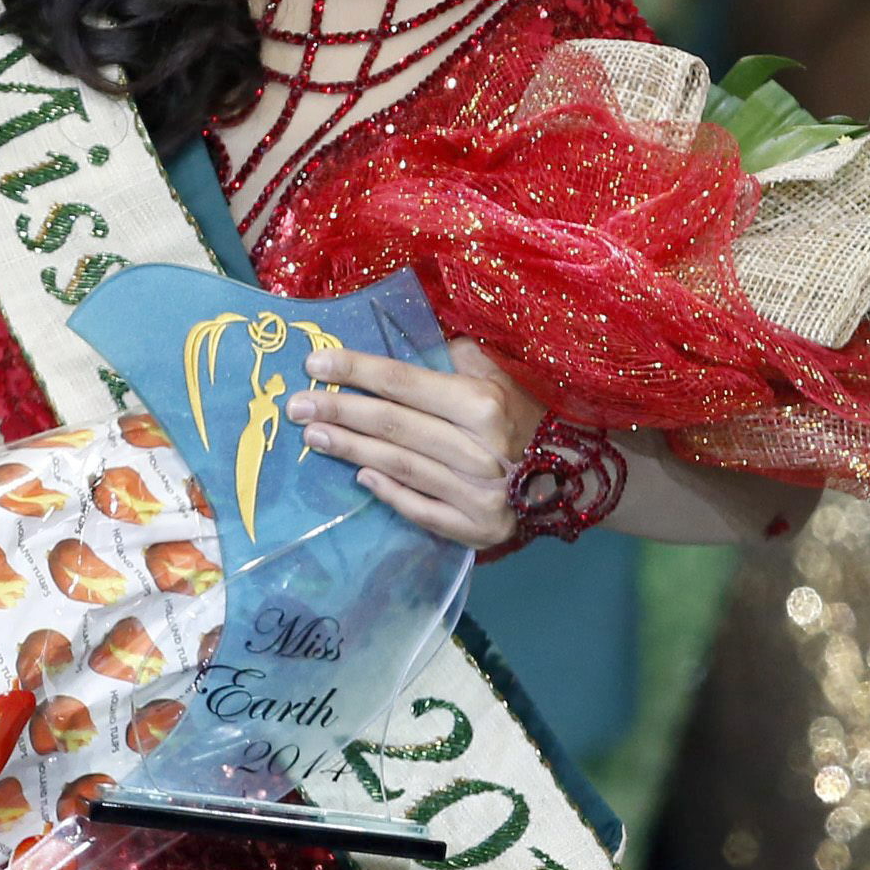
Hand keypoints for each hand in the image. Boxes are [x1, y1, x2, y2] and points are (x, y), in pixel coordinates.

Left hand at [285, 339, 543, 550]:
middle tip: (296, 404)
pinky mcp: (478, 530)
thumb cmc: (522, 411)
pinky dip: (388, 493)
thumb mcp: (494, 372)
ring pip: (400, 466)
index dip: (356, 370)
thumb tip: (392, 340)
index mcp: (483, 405)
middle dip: (339, 410)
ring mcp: (480, 495)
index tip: (314, 364)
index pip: (405, 382)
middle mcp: (481, 451)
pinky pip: (422, 510)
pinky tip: (360, 476)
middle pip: (394, 425)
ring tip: (313, 435)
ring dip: (350, 449)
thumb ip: (448, 357)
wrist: (574, 472)